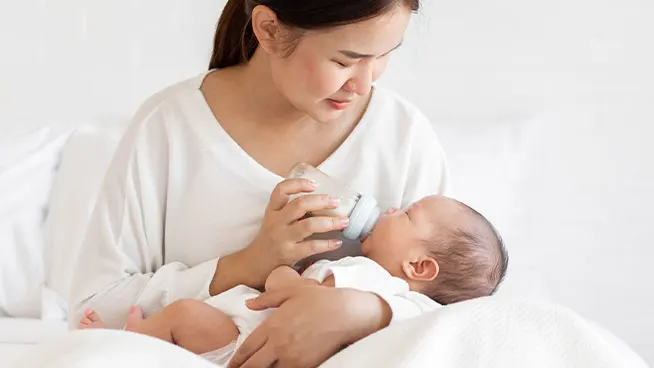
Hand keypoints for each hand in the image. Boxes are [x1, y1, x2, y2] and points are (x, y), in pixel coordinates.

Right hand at [210, 178, 347, 294]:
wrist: (253, 266)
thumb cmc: (270, 241)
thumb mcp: (274, 221)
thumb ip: (291, 212)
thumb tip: (322, 203)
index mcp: (272, 211)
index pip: (280, 190)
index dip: (298, 184)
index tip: (315, 183)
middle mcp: (276, 222)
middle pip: (299, 205)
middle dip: (321, 201)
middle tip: (336, 201)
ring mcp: (282, 238)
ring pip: (308, 225)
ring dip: (329, 222)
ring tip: (344, 221)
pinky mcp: (288, 254)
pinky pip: (311, 247)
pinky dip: (327, 244)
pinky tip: (337, 242)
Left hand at [227, 286, 391, 367]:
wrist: (347, 312)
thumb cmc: (320, 299)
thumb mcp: (291, 292)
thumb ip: (267, 299)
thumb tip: (249, 304)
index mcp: (272, 326)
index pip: (247, 349)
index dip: (237, 359)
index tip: (232, 364)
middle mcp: (279, 344)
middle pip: (253, 366)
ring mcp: (292, 357)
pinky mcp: (306, 365)